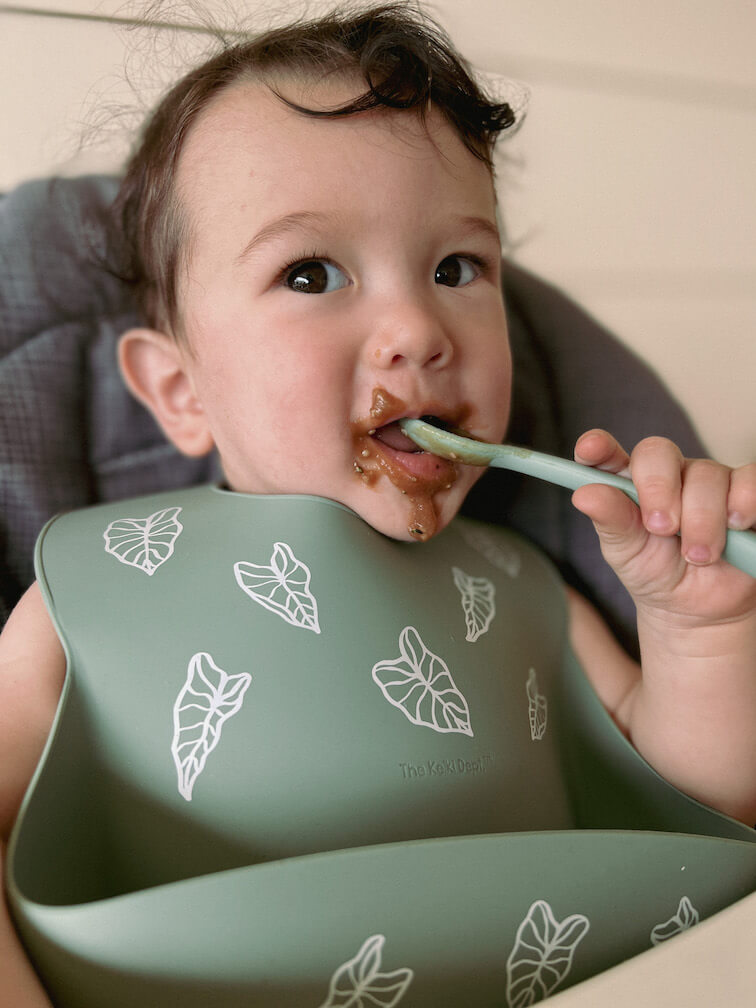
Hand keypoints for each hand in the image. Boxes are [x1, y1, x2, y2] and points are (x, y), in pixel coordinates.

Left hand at [571, 430, 755, 627]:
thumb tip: (584, 495)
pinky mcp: (747, 493)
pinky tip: (736, 528)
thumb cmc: (657, 574)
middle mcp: (670, 474)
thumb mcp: (627, 553)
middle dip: (658, 490)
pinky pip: (751, 481)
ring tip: (699, 555)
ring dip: (702, 519)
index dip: (599, 448)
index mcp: (630, 484)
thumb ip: (610, 521)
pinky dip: (744, 504)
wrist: (701, 610)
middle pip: (660, 453)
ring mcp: (710, 481)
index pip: (610, 456)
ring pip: (708, 474)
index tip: (591, 449)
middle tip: (662, 529)